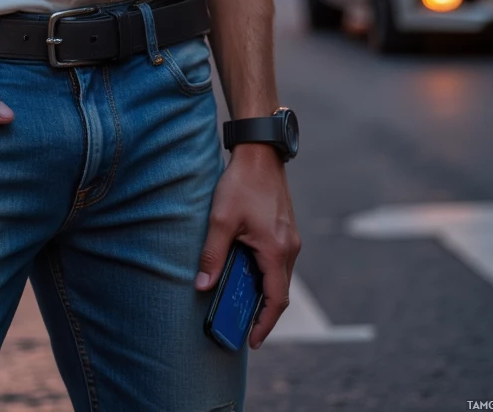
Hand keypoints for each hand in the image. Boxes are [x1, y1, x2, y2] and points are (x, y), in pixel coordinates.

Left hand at [196, 145, 299, 348]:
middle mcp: (290, 248)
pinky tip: (245, 271)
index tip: (252, 340)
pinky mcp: (286, 230)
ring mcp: (291, 238)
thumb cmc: (241, 183)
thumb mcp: (220, 220)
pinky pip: (279, 261)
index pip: (276, 300)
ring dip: (262, 292)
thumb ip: (212, 255)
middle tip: (240, 325)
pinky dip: (265, 274)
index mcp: (276, 250)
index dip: (264, 324)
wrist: (259, 152)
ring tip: (239, 301)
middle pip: (279, 291)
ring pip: (279, 276)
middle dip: (262, 312)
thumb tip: (201, 286)